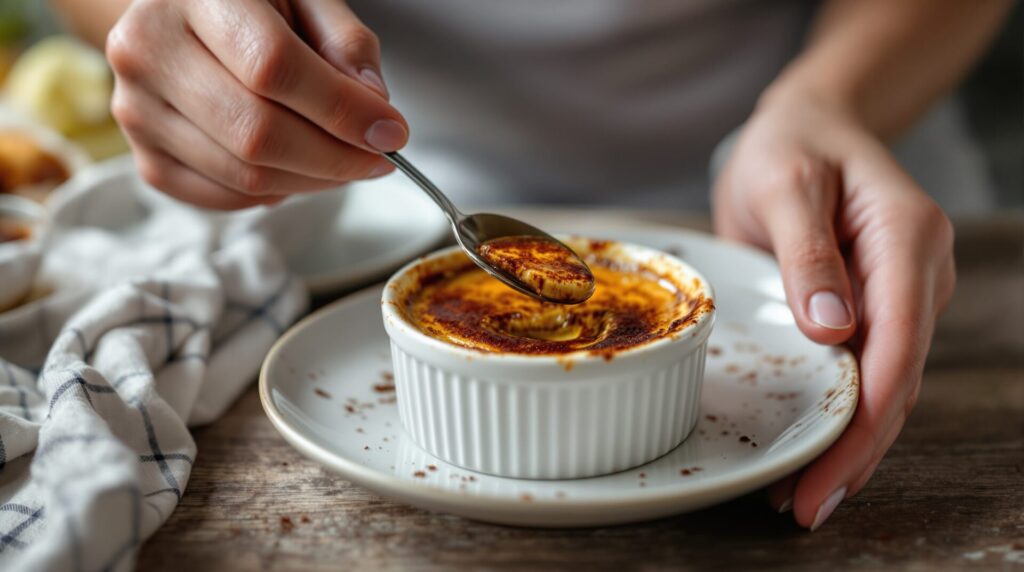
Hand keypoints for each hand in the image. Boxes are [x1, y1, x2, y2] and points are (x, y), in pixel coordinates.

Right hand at [107, 0, 404, 209]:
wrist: (177, 18)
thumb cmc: (252, 6)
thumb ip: (347, 45)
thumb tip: (374, 110)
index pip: (273, 67)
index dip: (341, 109)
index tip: (392, 132)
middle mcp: (149, 49)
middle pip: (257, 133)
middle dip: (335, 158)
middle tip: (378, 159)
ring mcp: (137, 109)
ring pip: (245, 175)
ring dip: (314, 181)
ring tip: (344, 161)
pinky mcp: (144, 158)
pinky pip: (226, 198)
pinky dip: (278, 193)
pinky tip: (297, 167)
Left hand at [712, 91, 955, 529]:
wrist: (806, 126)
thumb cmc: (791, 146)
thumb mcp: (785, 186)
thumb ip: (808, 255)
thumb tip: (834, 331)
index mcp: (906, 238)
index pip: (898, 344)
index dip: (865, 418)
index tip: (827, 473)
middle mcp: (919, 272)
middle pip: (898, 378)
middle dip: (857, 450)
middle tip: (806, 507)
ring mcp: (904, 292)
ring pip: (888, 383)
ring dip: (852, 442)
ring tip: (803, 496)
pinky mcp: (878, 305)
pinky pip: (869, 368)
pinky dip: (845, 413)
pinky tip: (817, 448)